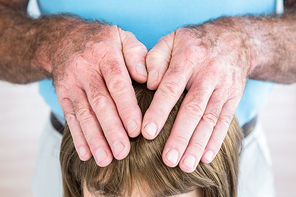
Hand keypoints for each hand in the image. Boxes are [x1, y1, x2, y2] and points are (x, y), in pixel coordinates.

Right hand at [52, 23, 147, 165]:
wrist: (64, 38)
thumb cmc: (103, 41)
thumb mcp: (123, 38)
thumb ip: (137, 55)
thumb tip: (147, 78)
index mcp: (105, 54)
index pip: (117, 83)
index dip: (127, 107)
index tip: (138, 130)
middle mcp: (85, 69)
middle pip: (99, 103)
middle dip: (111, 129)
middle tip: (123, 152)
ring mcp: (71, 83)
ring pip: (83, 114)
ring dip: (94, 138)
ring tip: (105, 159)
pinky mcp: (62, 95)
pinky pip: (69, 117)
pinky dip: (78, 137)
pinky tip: (86, 154)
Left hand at [143, 18, 250, 171]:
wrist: (235, 38)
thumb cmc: (194, 42)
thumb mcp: (172, 40)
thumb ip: (156, 59)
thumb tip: (148, 84)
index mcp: (188, 58)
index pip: (171, 88)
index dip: (159, 111)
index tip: (146, 133)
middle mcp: (208, 73)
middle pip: (193, 109)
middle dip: (180, 136)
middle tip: (168, 160)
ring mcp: (224, 87)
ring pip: (210, 119)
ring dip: (198, 144)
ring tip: (185, 165)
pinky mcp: (234, 97)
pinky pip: (225, 121)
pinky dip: (215, 141)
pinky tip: (205, 157)